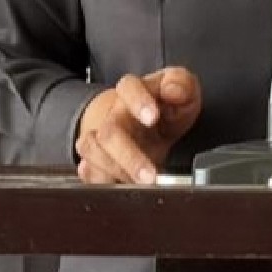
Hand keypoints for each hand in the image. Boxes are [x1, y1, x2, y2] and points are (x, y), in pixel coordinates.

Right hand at [74, 68, 201, 184]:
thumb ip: (182, 84)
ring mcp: (101, 137)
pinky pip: (87, 171)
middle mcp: (113, 114)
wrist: (147, 121)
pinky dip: (99, 181)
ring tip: (139, 187)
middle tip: (151, 176)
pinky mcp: (96, 160)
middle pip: (109, 131)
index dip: (138, 101)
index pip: (128, 87)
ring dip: (114, 172)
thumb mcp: (184, 91)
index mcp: (134, 92)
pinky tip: (117, 186)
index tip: (153, 117)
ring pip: (91, 150)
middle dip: (129, 157)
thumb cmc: (165, 107)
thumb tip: (173, 90)